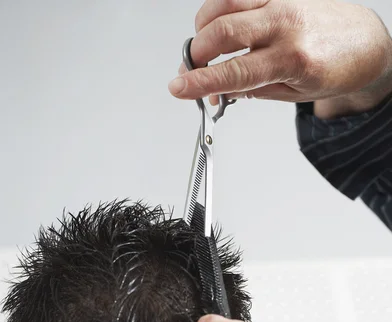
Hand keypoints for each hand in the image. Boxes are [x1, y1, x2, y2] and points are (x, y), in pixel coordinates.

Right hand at [169, 0, 391, 114]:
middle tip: (189, 71)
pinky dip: (218, 10)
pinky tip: (218, 28)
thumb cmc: (330, 69)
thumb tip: (218, 89)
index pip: (235, 71)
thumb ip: (252, 89)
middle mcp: (285, 23)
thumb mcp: (291, 93)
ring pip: (224, 4)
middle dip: (196, 54)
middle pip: (223, 31)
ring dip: (204, 29)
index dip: (201, 82)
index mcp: (292, 59)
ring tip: (206, 51)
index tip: (178, 88)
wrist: (361, 43)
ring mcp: (281, 0)